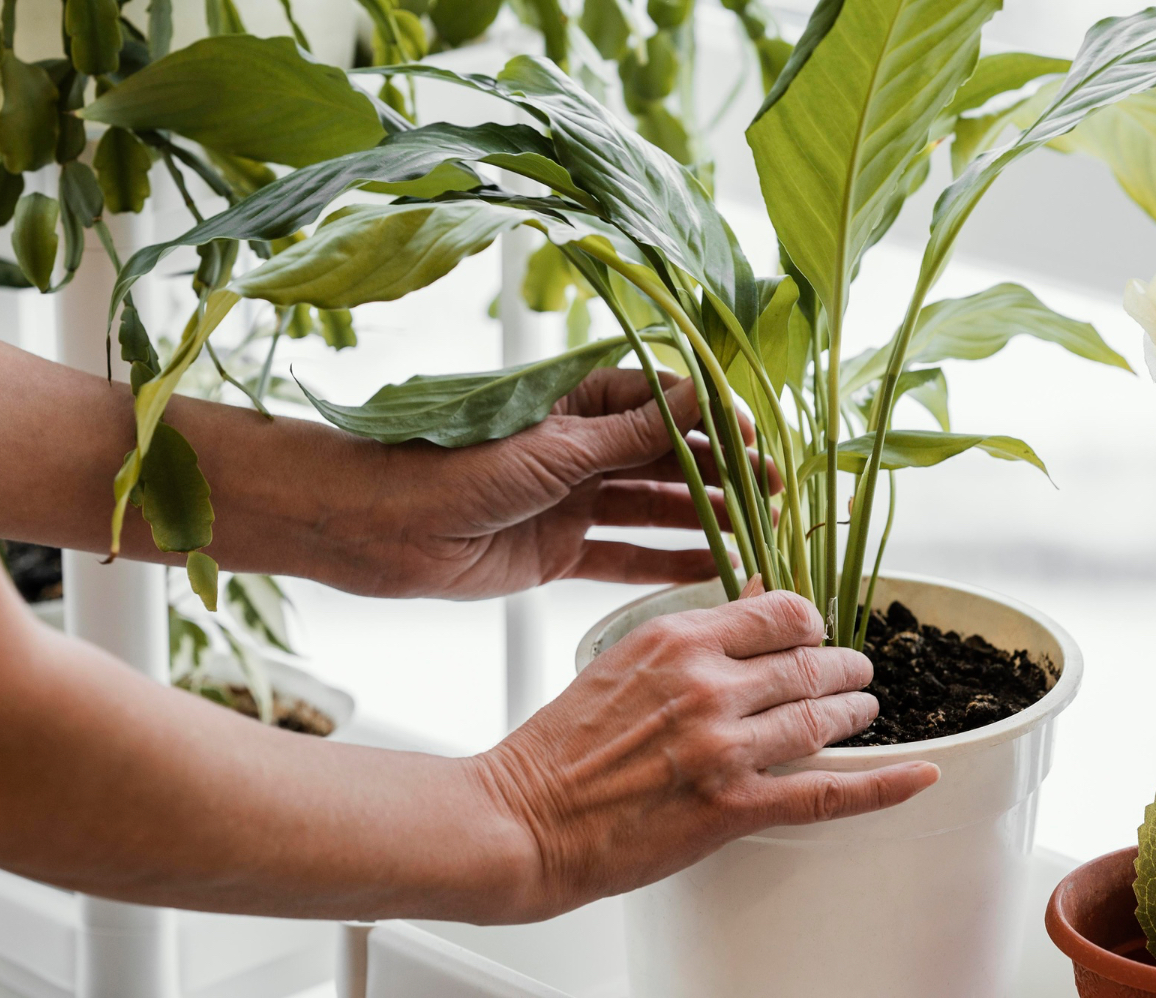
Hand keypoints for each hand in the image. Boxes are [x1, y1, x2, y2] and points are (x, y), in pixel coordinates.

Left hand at [361, 367, 769, 599]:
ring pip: (653, 509)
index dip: (713, 421)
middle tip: (774, 496)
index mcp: (577, 402)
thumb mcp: (553, 448)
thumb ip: (629, 434)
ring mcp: (572, 501)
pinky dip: (666, 564)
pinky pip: (624, 556)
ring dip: (704, 521)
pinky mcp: (558, 551)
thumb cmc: (455, 466)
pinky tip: (712, 571)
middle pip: (667, 459)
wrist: (380, 526)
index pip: (664, 403)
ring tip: (758, 536)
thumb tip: (700, 397)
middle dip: (722, 476)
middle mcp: (580, 448)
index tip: (757, 442)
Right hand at [470, 589, 939, 921]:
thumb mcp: (620, 660)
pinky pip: (828, 793)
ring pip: (824, 719)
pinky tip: (918, 774)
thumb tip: (750, 599)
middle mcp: (709, 684)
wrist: (523, 819)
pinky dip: (883, 784)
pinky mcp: (732, 807)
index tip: (817, 630)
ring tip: (865, 711)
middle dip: (844, 667)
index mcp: (678, 639)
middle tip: (855, 673)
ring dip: (856, 713)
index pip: (780, 610)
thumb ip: (688, 635)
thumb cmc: (559, 747)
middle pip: (811, 661)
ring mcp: (724, 746)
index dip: (812, 620)